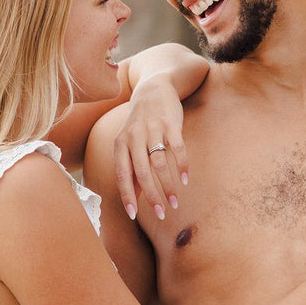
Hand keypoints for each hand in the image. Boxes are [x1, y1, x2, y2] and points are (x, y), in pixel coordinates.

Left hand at [112, 75, 189, 221]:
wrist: (154, 89)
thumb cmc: (140, 124)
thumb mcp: (129, 143)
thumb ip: (131, 168)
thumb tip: (134, 197)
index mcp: (120, 143)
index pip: (122, 174)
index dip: (127, 195)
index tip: (133, 215)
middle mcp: (134, 136)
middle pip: (142, 172)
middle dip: (152, 196)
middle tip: (161, 213)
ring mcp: (152, 129)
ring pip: (159, 164)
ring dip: (168, 186)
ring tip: (175, 201)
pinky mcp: (170, 124)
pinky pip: (177, 149)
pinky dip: (182, 166)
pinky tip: (185, 180)